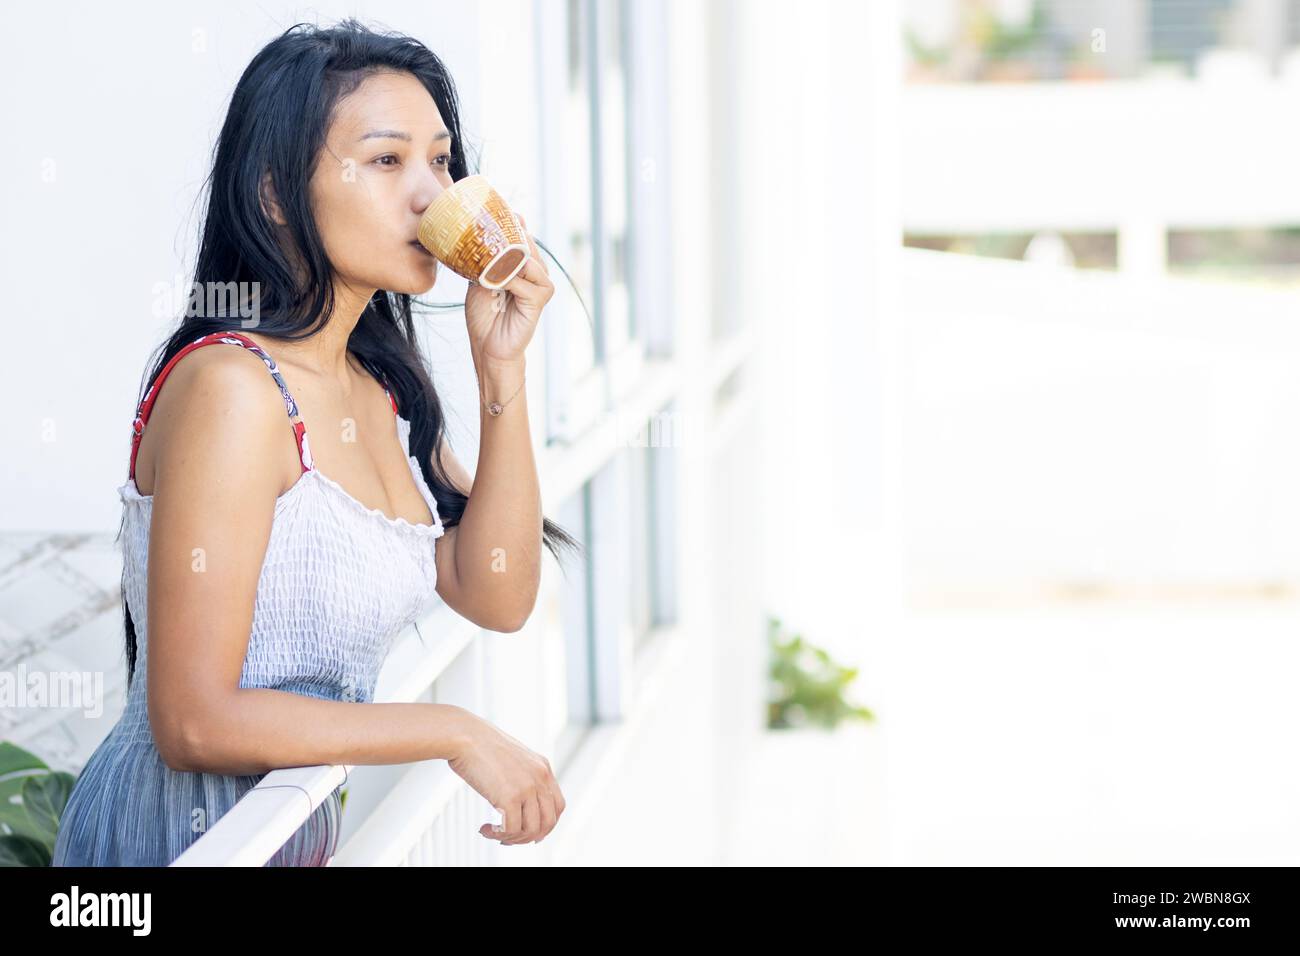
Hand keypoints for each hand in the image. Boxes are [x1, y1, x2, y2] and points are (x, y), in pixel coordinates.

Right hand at [447, 711, 565, 844]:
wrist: (463, 735)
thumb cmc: (479, 746)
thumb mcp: (512, 759)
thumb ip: (521, 777)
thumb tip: (515, 805)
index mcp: (543, 767)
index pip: (558, 806)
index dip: (545, 824)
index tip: (527, 832)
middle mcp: (540, 777)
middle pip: (549, 822)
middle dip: (529, 836)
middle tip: (508, 838)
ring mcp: (527, 787)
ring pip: (532, 830)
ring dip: (513, 838)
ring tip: (494, 834)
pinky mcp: (510, 796)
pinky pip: (511, 829)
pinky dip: (498, 835)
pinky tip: (484, 829)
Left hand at [464, 213, 553, 366]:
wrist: (488, 346)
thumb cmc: (485, 315)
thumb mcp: (479, 279)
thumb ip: (482, 259)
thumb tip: (469, 235)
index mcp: (525, 264)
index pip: (521, 235)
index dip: (508, 222)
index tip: (490, 210)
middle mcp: (537, 271)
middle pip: (525, 243)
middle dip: (505, 236)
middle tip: (484, 228)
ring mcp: (541, 284)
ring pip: (525, 259)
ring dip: (503, 258)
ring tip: (485, 260)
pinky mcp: (539, 299)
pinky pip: (522, 280)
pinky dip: (505, 278)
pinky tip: (491, 281)